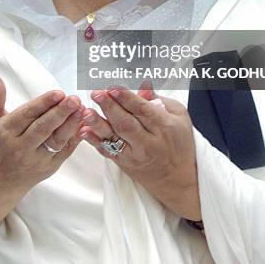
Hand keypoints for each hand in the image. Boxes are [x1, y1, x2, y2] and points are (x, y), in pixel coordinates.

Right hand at [0, 69, 83, 194]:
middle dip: (60, 113)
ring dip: (71, 125)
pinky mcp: (49, 167)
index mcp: (6, 132)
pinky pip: (64, 152)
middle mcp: (20, 148)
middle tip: (74, 99)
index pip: (26, 116)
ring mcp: (36, 160)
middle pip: (43, 129)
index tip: (58, 93)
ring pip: (56, 141)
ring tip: (82, 110)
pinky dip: (75, 138)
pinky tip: (84, 123)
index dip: (43, 104)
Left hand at [79, 85, 200, 219]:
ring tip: (86, 111)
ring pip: (114, 138)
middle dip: (109, 107)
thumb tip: (143, 85)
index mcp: (164, 127)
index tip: (113, 87)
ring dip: (98, 123)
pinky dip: (94, 141)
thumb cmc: (180, 143)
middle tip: (96, 93)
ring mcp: (135, 155)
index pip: (142, 110)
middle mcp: (148, 142)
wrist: (178, 179)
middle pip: (126, 123)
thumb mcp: (179, 117)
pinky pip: (107, 152)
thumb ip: (159, 100)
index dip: (126, 98)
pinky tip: (84, 131)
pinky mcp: (125, 163)